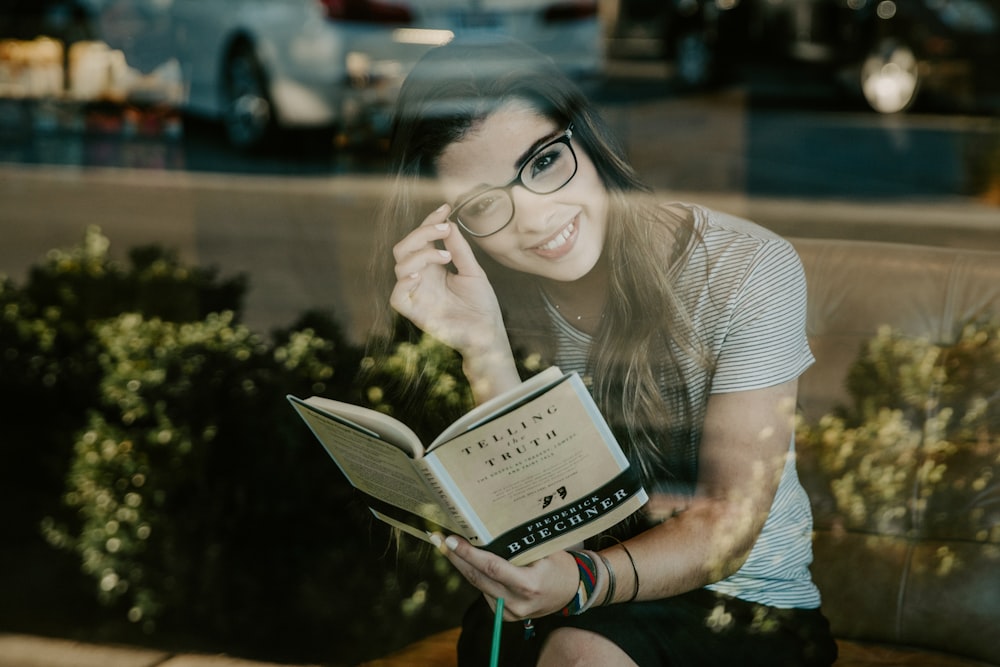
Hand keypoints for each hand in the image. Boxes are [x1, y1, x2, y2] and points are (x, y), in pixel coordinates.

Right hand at [389, 204, 506, 359]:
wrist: (488, 333)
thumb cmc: (482, 304)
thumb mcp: (473, 271)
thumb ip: (459, 248)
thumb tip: (448, 223)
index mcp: (433, 267)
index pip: (422, 239)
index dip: (429, 221)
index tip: (445, 208)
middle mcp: (421, 277)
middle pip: (404, 247)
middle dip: (421, 232)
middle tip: (444, 229)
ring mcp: (416, 294)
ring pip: (400, 265)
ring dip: (421, 254)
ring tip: (446, 256)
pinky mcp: (414, 312)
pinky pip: (397, 295)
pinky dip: (405, 282)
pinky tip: (420, 274)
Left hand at [431, 533, 578, 620]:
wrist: (574, 591)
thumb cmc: (560, 564)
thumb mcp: (544, 550)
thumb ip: (519, 545)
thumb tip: (489, 524)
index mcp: (528, 584)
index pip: (491, 567)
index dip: (468, 554)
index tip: (451, 540)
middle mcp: (517, 602)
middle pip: (478, 578)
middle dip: (455, 557)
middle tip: (438, 539)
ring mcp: (511, 613)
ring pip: (479, 585)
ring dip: (463, 566)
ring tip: (449, 545)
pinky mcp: (507, 616)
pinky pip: (486, 592)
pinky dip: (477, 576)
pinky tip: (470, 562)